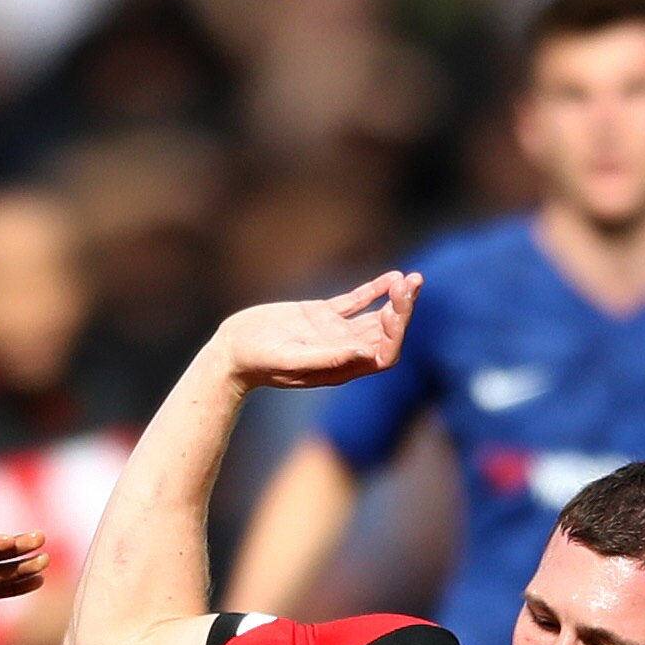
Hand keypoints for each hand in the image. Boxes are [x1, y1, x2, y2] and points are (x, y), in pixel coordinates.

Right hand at [211, 271, 420, 392]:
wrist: (231, 352)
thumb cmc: (257, 362)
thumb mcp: (290, 360)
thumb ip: (326, 358)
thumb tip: (364, 353)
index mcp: (341, 368)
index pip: (384, 354)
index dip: (396, 333)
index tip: (395, 309)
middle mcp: (343, 351)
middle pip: (385, 333)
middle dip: (402, 310)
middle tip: (413, 285)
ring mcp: (334, 332)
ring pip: (375, 316)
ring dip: (395, 299)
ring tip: (412, 279)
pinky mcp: (322, 315)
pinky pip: (355, 302)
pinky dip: (374, 290)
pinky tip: (391, 277)